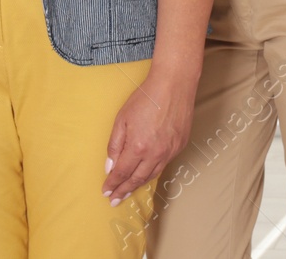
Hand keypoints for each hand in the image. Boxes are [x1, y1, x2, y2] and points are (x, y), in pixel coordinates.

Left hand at [103, 71, 196, 205]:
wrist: (173, 85)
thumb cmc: (145, 98)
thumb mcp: (122, 119)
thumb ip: (115, 145)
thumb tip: (110, 166)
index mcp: (138, 147)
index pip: (122, 173)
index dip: (113, 183)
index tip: (106, 192)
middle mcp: (155, 153)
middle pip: (137, 179)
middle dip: (124, 191)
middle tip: (115, 200)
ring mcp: (170, 151)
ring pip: (152, 175)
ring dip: (138, 185)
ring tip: (128, 191)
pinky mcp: (179, 146)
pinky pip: (163, 165)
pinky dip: (152, 173)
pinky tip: (146, 174)